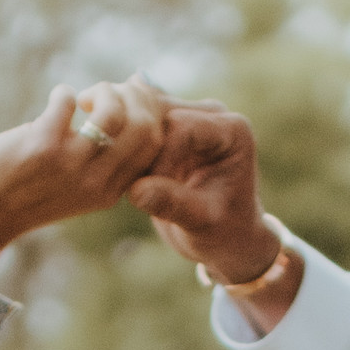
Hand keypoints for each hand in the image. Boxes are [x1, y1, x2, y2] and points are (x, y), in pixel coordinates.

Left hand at [0, 83, 182, 349]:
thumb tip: (123, 103)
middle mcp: (97, 181)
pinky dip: (64, 92)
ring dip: (103, 92)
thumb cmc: (26, 189)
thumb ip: (100, 155)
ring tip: (82, 99)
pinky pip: (68, 101)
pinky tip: (56, 100)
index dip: (148, 111)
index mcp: (110, 190)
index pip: (154, 143)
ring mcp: (71, 164)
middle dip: (130, 98)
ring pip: (115, 114)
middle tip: (103, 94)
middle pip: (144, 127)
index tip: (128, 99)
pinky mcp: (43, 147)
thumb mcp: (75, 182)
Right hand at [122, 95, 298, 311]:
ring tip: (124, 181)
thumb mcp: (200, 223)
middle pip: (159, 113)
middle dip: (138, 147)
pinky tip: (117, 170)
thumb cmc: (221, 232)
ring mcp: (189, 115)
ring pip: (141, 113)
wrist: (223, 236)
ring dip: (126, 144)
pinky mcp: (169, 125)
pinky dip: (123, 144)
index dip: (157, 157)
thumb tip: (136, 191)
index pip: (182, 127)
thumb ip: (173, 204)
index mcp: (232, 131)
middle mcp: (212, 114)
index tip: (144, 193)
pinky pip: (136, 123)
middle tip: (126, 184)